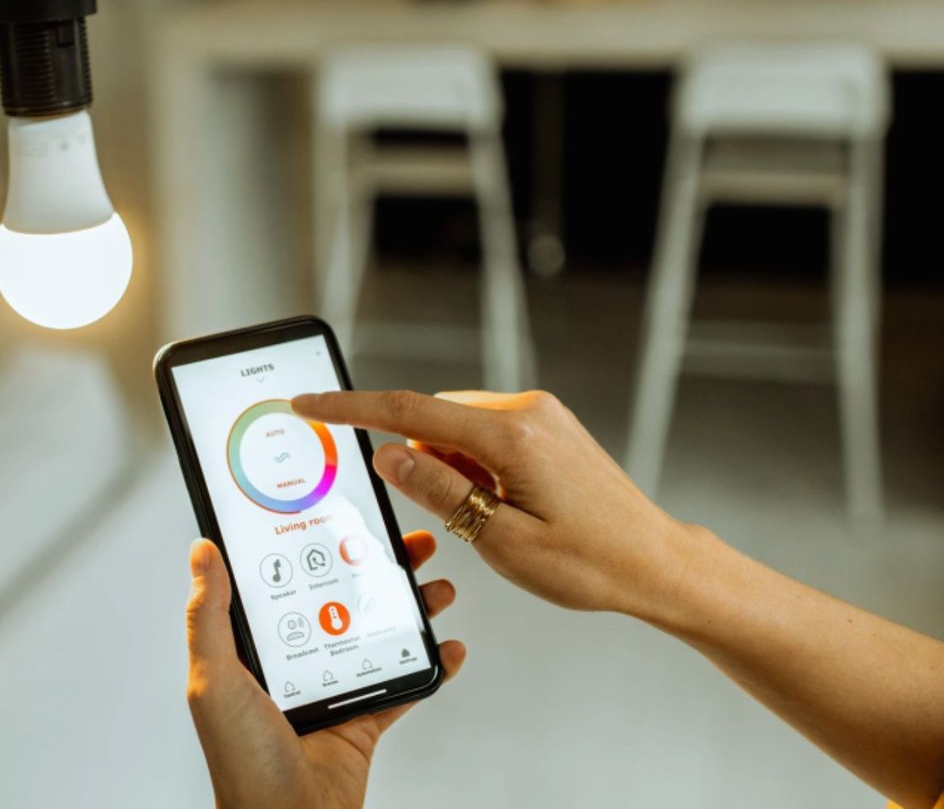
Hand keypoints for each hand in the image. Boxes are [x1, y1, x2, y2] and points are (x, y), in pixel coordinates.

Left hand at [185, 535, 465, 808]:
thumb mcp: (214, 679)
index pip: (283, 583)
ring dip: (410, 608)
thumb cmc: (242, 762)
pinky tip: (448, 646)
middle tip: (406, 543)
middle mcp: (293, 664)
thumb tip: (202, 552)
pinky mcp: (362, 720)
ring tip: (436, 586)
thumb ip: (209, 616)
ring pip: (376, 633)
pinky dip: (430, 666)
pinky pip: (403, 685)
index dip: (310, 546)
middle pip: (340, 599)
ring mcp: (331, 690)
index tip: (337, 514)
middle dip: (375, 568)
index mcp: (253, 651)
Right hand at [292, 390, 694, 619]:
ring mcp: (540, 415)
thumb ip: (438, 490)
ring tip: (492, 522)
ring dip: (449, 468)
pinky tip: (499, 507)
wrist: (657, 563)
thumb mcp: (501, 541)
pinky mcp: (547, 427)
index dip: (349, 408)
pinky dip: (472, 465)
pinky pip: (484, 435)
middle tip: (452, 520)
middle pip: (432, 419)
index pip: (408, 411)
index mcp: (512, 436)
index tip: (309, 403)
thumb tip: (386, 453)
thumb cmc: (592, 563)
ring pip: (457, 428)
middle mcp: (527, 411)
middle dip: (417, 460)